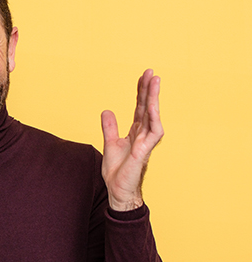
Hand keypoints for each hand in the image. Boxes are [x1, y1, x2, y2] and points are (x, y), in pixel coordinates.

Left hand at [101, 69, 163, 210]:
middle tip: (151, 72)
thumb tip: (107, 111)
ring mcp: (146, 142)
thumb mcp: (110, 144)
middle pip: (147, 107)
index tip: (143, 76)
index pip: (140, 107)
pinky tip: (151, 106)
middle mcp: (143, 135)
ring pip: (153, 116)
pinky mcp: (145, 151)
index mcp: (136, 132)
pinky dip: (153, 118)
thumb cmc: (117, 171)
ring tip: (155, 81)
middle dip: (150, 90)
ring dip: (154, 98)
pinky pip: (153, 132)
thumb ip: (109, 127)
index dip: (141, 92)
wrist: (116, 190)